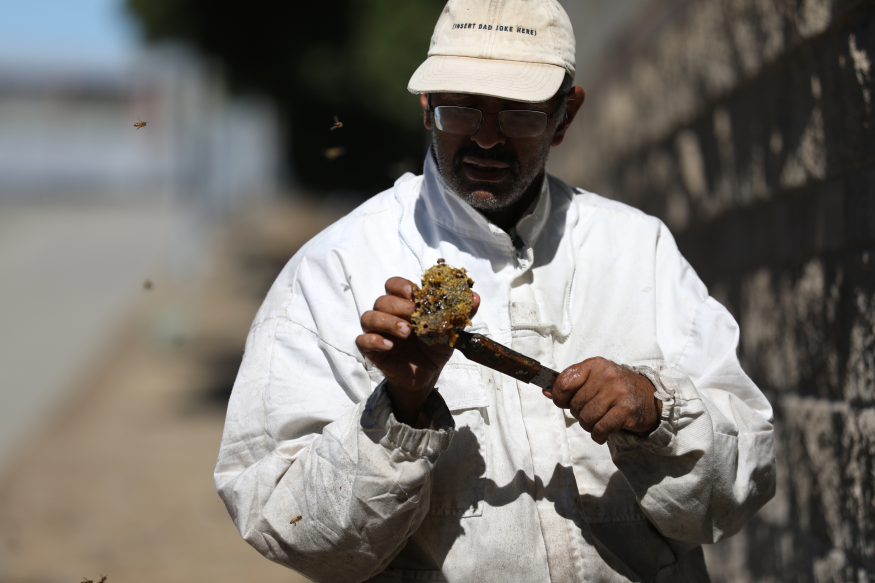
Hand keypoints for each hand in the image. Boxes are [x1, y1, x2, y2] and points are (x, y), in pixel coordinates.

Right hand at [356, 277, 479, 424]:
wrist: (428, 374)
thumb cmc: (435, 346)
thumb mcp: (450, 330)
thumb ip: (461, 312)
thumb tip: (474, 296)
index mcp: (404, 303)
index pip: (393, 285)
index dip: (401, 286)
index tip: (414, 294)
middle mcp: (388, 314)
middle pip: (383, 300)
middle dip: (399, 307)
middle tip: (414, 318)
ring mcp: (378, 331)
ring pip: (369, 317)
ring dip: (387, 321)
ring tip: (406, 332)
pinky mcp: (371, 350)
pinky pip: (362, 341)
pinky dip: (374, 340)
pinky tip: (389, 345)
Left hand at [545, 357, 661, 443]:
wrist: (651, 396)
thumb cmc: (617, 389)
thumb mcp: (595, 379)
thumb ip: (571, 385)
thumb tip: (546, 391)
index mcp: (594, 365)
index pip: (563, 382)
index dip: (559, 397)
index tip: (564, 402)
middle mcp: (606, 375)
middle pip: (575, 404)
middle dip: (579, 413)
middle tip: (591, 412)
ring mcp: (617, 391)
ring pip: (586, 418)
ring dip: (589, 425)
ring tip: (599, 421)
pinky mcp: (626, 409)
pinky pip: (600, 428)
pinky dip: (598, 435)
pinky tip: (603, 432)